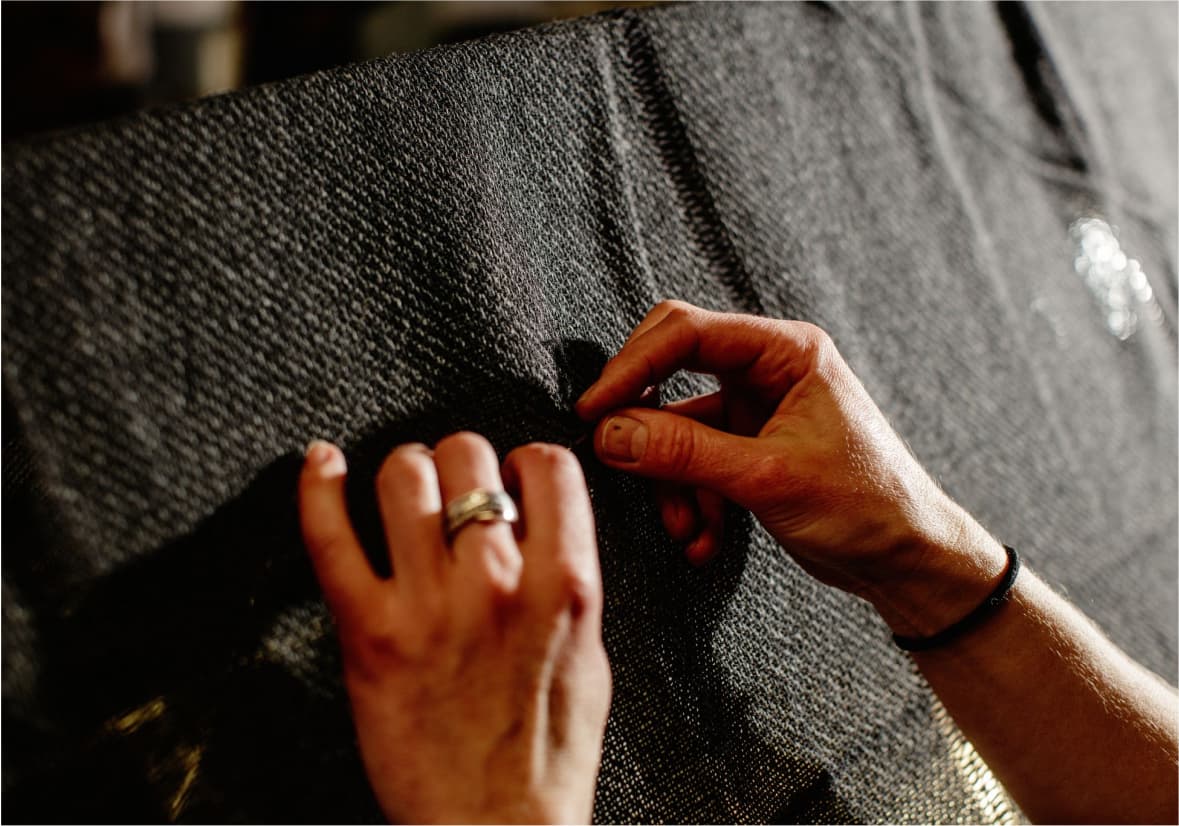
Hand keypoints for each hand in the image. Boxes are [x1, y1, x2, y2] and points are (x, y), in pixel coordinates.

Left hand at [298, 434, 610, 823]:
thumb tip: (539, 523)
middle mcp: (497, 585)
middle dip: (462, 462)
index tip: (513, 476)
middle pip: (468, 454)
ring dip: (405, 473)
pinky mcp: (369, 633)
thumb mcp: (590, 657)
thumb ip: (568, 580)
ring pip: (404, 476)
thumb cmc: (546, 757)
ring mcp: (429, 605)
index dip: (527, 461)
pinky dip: (317, 488)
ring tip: (406, 494)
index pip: (549, 467)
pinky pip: (331, 536)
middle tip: (456, 490)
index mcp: (565, 587)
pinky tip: (321, 463)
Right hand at [576, 301, 1006, 635]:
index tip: (595, 409)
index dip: (632, 367)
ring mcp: (757, 409)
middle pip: (672, 372)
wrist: (907, 560)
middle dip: (648, 428)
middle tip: (617, 459)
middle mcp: (768, 370)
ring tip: (686, 528)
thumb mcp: (768, 477)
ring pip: (678, 427)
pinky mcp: (749, 448)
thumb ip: (684, 453)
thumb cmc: (868, 505)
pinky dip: (691, 500)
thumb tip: (611, 433)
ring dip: (672, 482)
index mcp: (786, 351)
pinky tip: (704, 538)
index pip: (687, 333)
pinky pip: (694, 461)